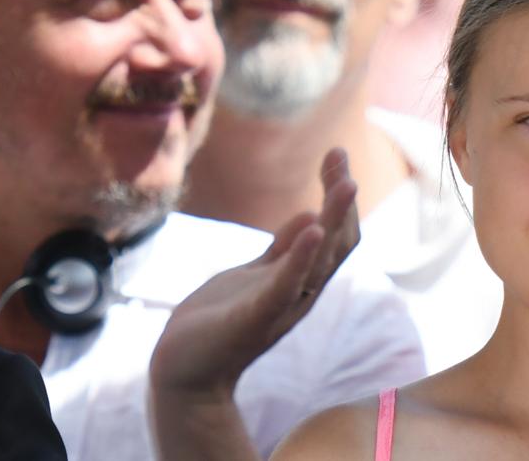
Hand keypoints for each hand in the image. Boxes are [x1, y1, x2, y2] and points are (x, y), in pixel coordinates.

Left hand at [149, 149, 357, 459]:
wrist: (182, 373)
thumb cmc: (217, 324)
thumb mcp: (254, 276)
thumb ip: (282, 250)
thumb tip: (312, 215)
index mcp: (300, 281)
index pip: (337, 235)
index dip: (340, 197)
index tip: (337, 156)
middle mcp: (300, 294)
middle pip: (339, 243)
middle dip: (342, 198)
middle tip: (340, 155)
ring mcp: (280, 307)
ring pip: (321, 259)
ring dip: (334, 217)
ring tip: (345, 183)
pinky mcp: (253, 318)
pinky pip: (285, 284)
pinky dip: (301, 255)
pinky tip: (312, 226)